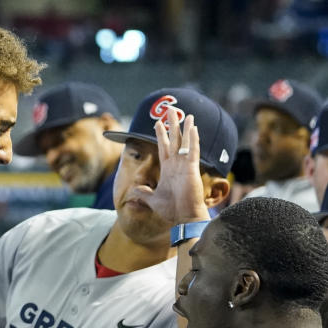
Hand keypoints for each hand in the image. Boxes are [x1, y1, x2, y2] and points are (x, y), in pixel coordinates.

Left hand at [146, 110, 209, 224]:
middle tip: (170, 110)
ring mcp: (185, 166)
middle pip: (174, 140)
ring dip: (186, 128)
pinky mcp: (191, 169)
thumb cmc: (171, 209)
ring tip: (187, 114)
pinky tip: (193, 128)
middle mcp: (177, 165)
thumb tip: (134, 190)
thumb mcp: (152, 199)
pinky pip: (192, 151)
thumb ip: (143, 193)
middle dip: (172, 125)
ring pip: (185, 142)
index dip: (161, 135)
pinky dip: (193, 140)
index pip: (164, 148)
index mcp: (168, 170)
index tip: (158, 123)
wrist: (183, 217)